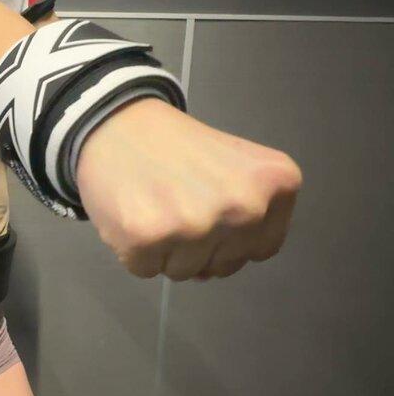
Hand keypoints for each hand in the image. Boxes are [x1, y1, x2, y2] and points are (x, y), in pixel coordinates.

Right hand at [75, 99, 303, 281]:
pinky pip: (146, 270)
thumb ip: (248, 219)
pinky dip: (135, 251)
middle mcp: (245, 206)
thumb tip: (208, 273)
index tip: (210, 207)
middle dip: (200, 247)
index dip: (232, 238)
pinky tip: (134, 214)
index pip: (262, 249)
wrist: (119, 122)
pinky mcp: (149, 237)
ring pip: (185, 272)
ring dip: (165, 251)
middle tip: (178, 203)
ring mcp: (196, 224)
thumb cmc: (179, 148)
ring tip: (155, 207)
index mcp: (276, 184)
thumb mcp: (240, 169)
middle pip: (225, 265)